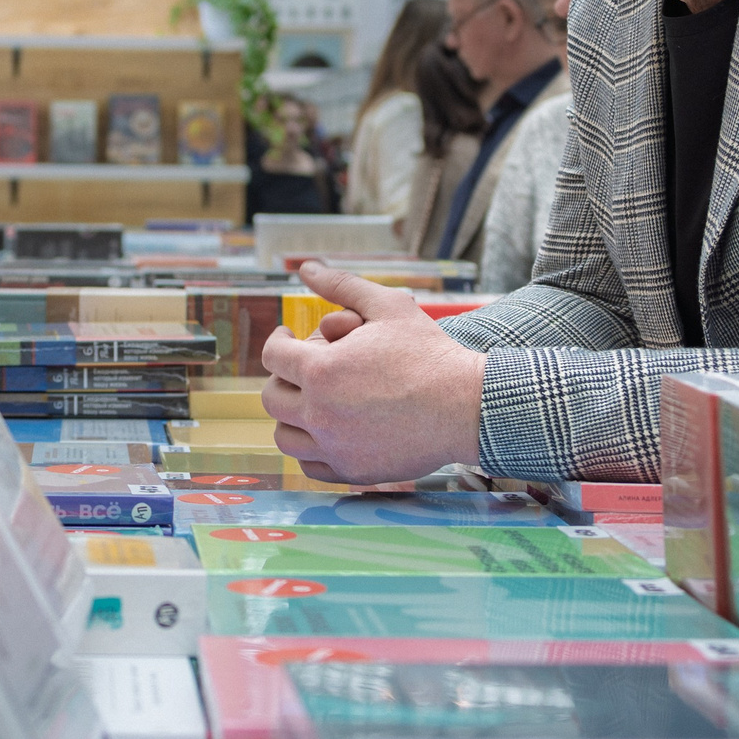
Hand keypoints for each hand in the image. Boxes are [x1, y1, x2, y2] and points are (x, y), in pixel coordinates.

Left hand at [260, 260, 485, 484]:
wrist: (467, 406)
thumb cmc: (429, 353)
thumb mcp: (388, 305)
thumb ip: (342, 284)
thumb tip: (305, 266)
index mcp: (321, 371)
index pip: (273, 356)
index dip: (278, 341)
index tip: (289, 337)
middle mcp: (319, 414)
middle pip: (272, 397)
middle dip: (282, 378)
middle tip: (301, 370)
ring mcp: (334, 447)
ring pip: (284, 436)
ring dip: (291, 416)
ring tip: (311, 401)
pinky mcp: (352, 472)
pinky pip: (310, 465)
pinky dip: (311, 449)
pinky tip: (328, 432)